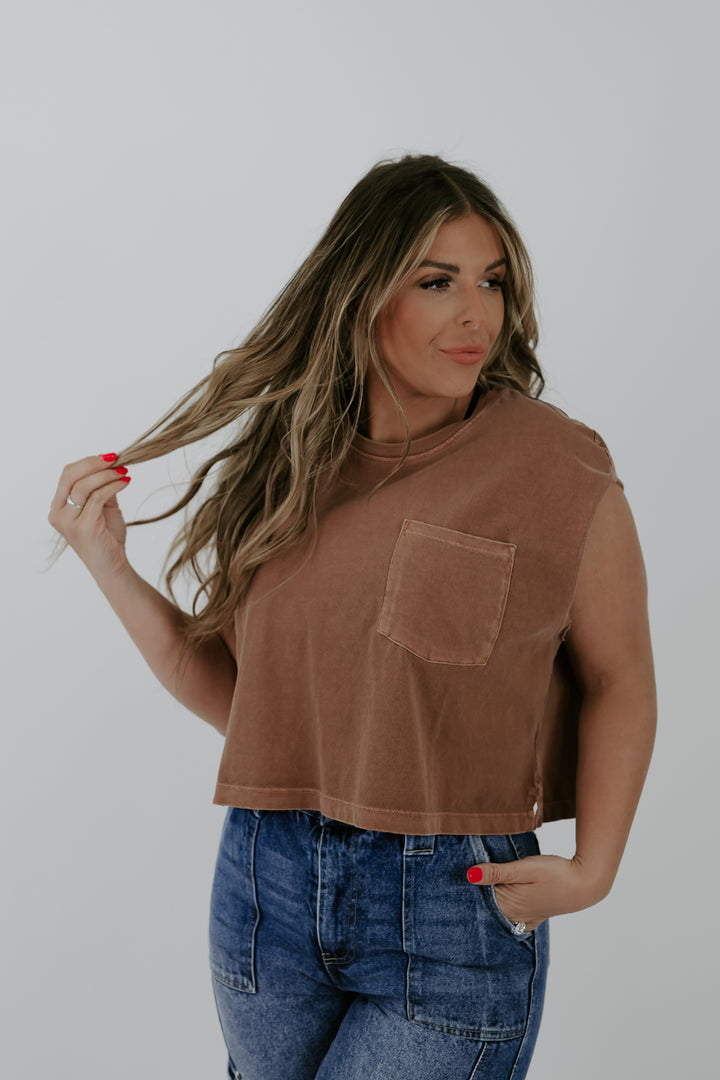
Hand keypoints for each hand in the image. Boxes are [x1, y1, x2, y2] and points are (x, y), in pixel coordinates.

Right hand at [48, 453, 132, 583]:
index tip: (109, 457)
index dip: (88, 462)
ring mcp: (69, 521)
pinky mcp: (84, 527)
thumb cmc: (107, 538)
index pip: (67, 475)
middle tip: (116, 459)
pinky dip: (114, 486)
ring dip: (107, 475)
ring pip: (85, 486)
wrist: (113, 566)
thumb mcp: (103, 507)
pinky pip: (98, 497)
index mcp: (58, 507)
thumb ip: (101, 487)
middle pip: (70, 476)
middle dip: (94, 464)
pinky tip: (126, 481)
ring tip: (124, 472)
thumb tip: (111, 464)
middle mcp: (58, 514)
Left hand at [466, 853, 609, 931]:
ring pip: (497, 913)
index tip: (447, 886)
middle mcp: (514, 916)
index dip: (463, 894)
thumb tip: (468, 874)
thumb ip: (496, 872)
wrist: (585, 883)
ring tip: (470, 894)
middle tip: (452, 890)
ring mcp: (525, 917)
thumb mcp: (523, 868)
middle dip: (471, 901)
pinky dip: (501, 910)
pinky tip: (497, 904)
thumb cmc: (555, 873)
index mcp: (507, 906)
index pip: (476, 904)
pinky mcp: (535, 915)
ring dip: (486, 904)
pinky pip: (511, 916)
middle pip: (485, 910)